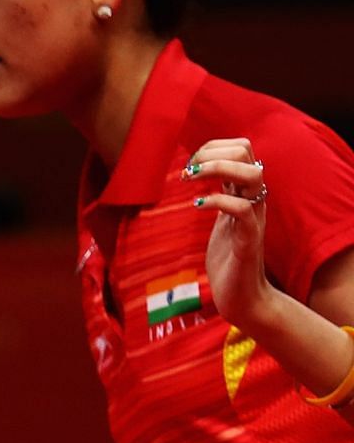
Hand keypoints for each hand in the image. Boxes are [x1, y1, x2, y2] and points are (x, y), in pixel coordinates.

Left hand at [184, 137, 272, 327]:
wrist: (242, 296)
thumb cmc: (228, 258)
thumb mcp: (220, 218)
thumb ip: (219, 196)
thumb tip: (198, 174)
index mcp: (245, 192)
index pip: (241, 148)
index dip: (213, 146)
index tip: (190, 163)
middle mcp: (254, 200)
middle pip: (247, 152)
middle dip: (212, 152)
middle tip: (188, 171)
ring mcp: (254, 218)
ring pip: (252, 174)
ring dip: (217, 168)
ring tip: (191, 179)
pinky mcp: (248, 239)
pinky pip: (243, 209)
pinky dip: (218, 201)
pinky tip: (198, 206)